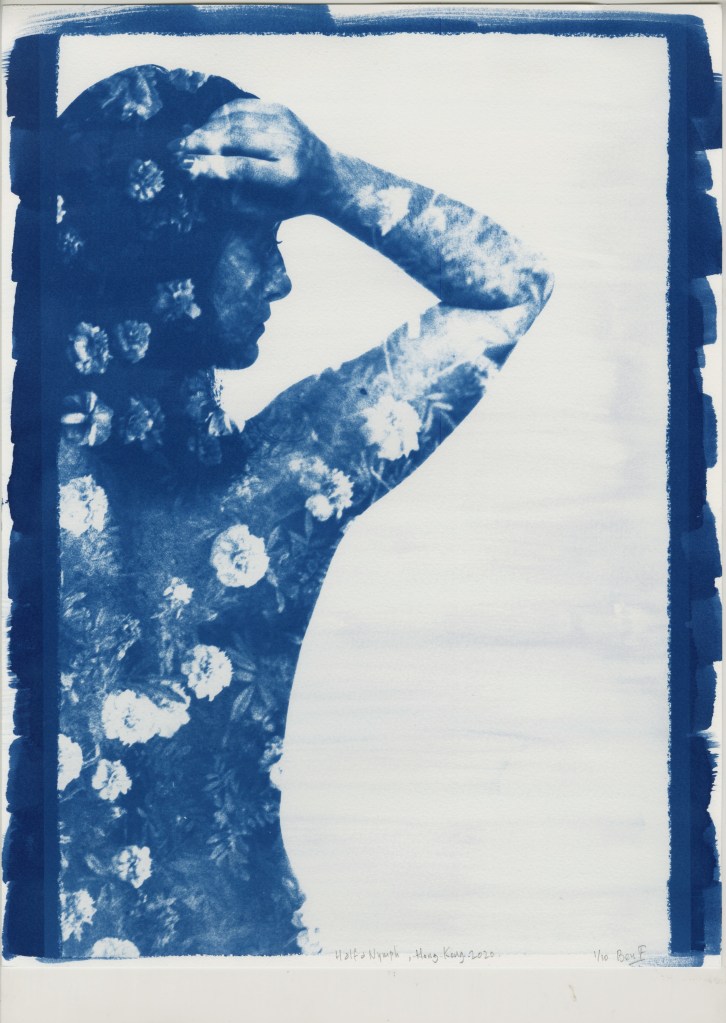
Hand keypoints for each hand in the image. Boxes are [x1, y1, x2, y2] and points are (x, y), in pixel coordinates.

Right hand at [173, 98, 332, 215]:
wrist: (328, 177)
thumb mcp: (267, 211)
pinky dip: (221, 115)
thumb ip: (234, 198)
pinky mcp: (282, 110)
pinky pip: (243, 107)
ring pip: (237, 118)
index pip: (243, 168)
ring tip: (188, 139)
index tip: (185, 166)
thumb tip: (197, 174)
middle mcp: (289, 146)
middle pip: (237, 138)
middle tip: (175, 147)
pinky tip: (208, 127)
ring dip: (207, 127)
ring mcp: (287, 124)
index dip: (212, 166)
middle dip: (202, 142)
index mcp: (288, 176)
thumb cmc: (291, 200)